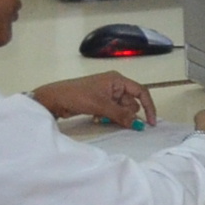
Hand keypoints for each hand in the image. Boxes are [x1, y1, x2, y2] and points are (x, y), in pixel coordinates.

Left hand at [33, 71, 157, 126]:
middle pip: (131, 102)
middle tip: (113, 118)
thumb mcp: (101, 106)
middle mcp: (115, 85)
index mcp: (117, 80)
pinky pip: (112, 111)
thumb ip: (122, 115)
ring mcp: (107, 93)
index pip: (141, 92)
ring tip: (102, 118)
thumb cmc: (77, 96)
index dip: (148, 107)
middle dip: (125, 113)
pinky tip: (97, 118)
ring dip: (116, 116)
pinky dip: (109, 117)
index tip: (151, 122)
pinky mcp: (100, 101)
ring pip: (122, 109)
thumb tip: (139, 124)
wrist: (54, 99)